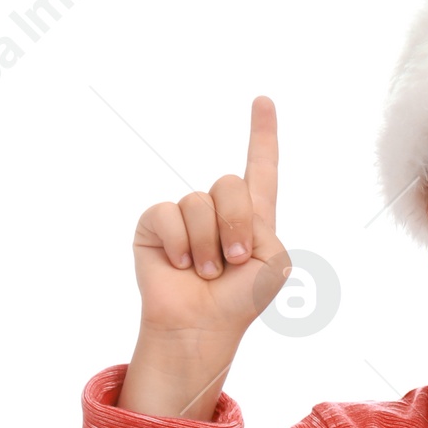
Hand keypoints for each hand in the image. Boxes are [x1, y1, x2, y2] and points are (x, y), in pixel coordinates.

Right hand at [131, 95, 289, 342]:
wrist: (203, 327)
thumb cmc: (241, 300)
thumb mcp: (273, 261)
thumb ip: (260, 222)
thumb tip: (220, 211)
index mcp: (252, 217)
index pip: (260, 169)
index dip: (262, 135)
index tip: (263, 100)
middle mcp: (217, 210)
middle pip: (230, 184)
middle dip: (236, 225)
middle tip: (234, 261)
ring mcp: (184, 216)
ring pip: (199, 203)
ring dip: (208, 245)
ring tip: (206, 272)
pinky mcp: (154, 225)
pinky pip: (168, 214)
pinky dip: (181, 245)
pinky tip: (181, 266)